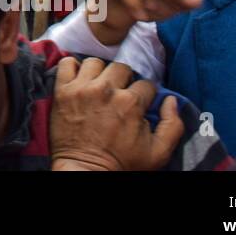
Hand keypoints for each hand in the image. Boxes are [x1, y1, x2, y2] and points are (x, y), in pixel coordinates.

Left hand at [50, 57, 183, 170]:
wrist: (86, 171)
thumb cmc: (122, 163)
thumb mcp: (158, 152)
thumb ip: (173, 125)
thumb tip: (171, 100)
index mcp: (131, 103)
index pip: (146, 84)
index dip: (145, 94)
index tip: (139, 103)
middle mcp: (106, 90)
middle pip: (121, 68)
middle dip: (124, 79)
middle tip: (119, 93)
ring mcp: (82, 88)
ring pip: (95, 62)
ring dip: (99, 72)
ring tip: (99, 85)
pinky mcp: (62, 91)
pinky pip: (66, 63)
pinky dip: (72, 66)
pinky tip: (79, 78)